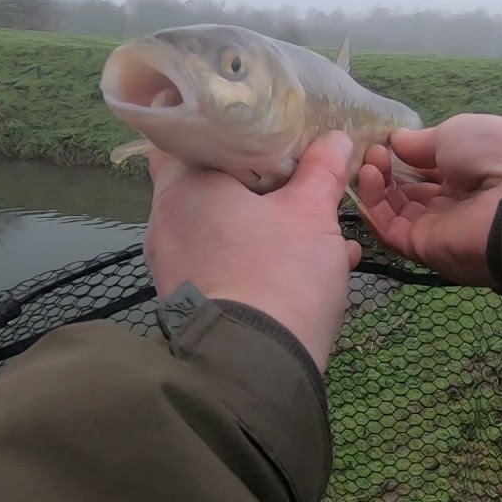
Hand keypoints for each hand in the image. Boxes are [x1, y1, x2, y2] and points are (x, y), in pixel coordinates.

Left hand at [144, 130, 362, 371]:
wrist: (255, 366)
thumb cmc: (278, 272)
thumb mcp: (312, 214)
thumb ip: (322, 172)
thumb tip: (335, 138)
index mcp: (184, 186)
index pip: (189, 140)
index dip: (227, 135)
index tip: (262, 136)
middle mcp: (166, 222)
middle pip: (208, 187)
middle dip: (253, 185)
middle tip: (293, 178)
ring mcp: (172, 267)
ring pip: (220, 231)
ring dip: (261, 227)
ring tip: (312, 226)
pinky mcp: (189, 304)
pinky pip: (224, 267)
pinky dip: (257, 262)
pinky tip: (308, 268)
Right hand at [357, 113, 501, 288]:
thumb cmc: (496, 154)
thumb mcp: (457, 133)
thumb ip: (421, 142)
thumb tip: (395, 141)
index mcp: (468, 172)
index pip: (426, 168)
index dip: (402, 155)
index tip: (384, 141)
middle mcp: (452, 202)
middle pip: (407, 190)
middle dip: (385, 169)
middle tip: (372, 151)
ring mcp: (436, 227)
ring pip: (394, 209)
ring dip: (376, 184)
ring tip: (371, 161)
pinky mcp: (422, 248)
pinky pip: (389, 229)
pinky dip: (373, 205)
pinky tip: (369, 177)